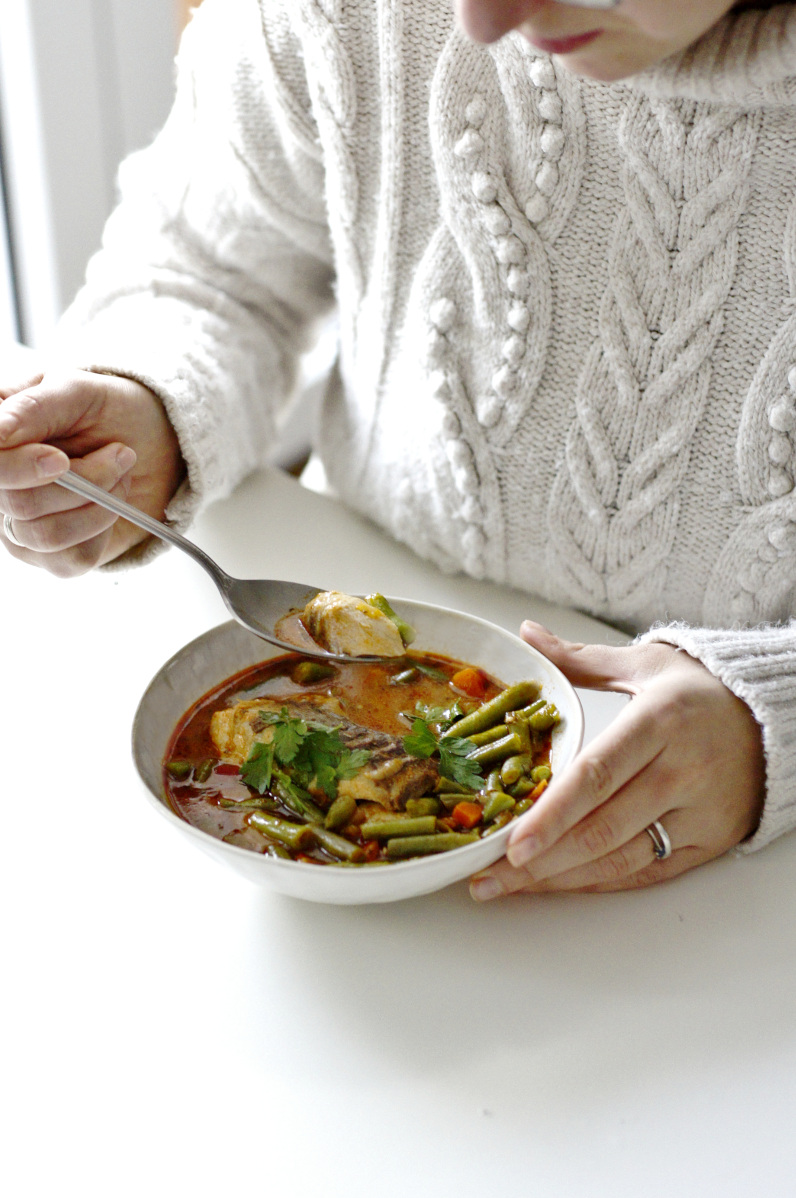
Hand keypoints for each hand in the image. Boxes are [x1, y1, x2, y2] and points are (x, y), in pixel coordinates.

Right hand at [0, 368, 183, 574]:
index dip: (19, 468)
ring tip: (120, 475)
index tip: (61, 459)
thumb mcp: (79, 391)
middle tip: (120, 453)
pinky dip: (103, 530)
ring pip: (45, 536)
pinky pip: (70, 559)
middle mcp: (0, 482)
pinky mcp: (47, 554)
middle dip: (85, 481)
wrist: (154, 443)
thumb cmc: (111, 411)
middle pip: (19, 504)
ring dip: (100, 505)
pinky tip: (111, 503)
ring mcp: (16, 522)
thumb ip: (33, 407)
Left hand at [470, 622, 764, 898]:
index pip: (596, 777)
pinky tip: (558, 885)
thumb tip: (526, 634)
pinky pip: (647, 872)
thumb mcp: (643, 663)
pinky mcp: (709, 842)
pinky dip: (598, 883)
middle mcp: (681, 772)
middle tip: (488, 876)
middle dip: (540, 860)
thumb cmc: (701, 691)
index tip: (511, 842)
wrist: (776, 718)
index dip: (551, 815)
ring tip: (509, 887)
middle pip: (601, 828)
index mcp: (659, 723)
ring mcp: (698, 813)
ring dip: (560, 879)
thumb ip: (578, 658)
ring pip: (620, 858)